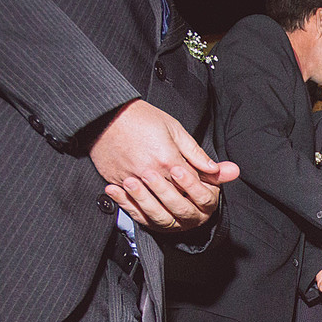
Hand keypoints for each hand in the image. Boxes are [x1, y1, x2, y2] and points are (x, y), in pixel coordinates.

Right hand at [91, 99, 237, 230]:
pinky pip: (129, 203)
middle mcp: (151, 173)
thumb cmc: (141, 117)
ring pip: (153, 207)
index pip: (192, 184)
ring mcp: (131, 178)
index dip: (199, 187)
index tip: (200, 186)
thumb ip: (196, 153)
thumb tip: (216, 169)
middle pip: (175, 199)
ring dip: (163, 209)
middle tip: (186, 200)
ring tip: (166, 205)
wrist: (105, 113)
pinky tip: (144, 207)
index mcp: (169, 160)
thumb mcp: (174, 129)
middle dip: (184, 202)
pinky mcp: (115, 180)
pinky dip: (138, 208)